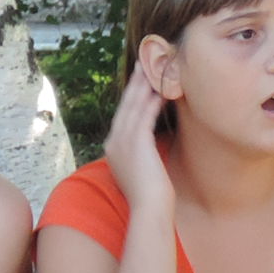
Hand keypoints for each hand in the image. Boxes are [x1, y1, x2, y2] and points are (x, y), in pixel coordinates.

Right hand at [105, 57, 173, 209]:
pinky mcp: (136, 143)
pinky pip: (144, 115)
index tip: (140, 81)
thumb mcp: (142, 169)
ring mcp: (122, 142)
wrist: (149, 208)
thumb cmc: (150, 195)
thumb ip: (142, 153)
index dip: (131, 96)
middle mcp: (113, 142)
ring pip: (133, 106)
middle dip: (135, 84)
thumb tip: (151, 144)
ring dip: (144, 86)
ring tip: (152, 69)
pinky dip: (151, 101)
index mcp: (113, 148)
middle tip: (143, 64)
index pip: (123, 115)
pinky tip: (160, 90)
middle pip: (125, 105)